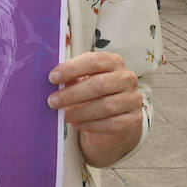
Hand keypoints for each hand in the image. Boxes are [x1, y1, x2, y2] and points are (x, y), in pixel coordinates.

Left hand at [47, 51, 142, 167]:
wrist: (117, 120)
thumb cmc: (97, 96)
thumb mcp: (85, 82)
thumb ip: (72, 78)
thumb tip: (54, 81)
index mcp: (114, 62)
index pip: (94, 61)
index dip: (72, 68)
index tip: (53, 77)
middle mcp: (126, 78)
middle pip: (99, 84)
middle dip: (72, 94)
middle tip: (53, 101)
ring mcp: (133, 99)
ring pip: (106, 106)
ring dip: (80, 112)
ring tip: (64, 116)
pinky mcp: (133, 120)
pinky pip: (112, 123)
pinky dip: (91, 125)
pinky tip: (78, 124)